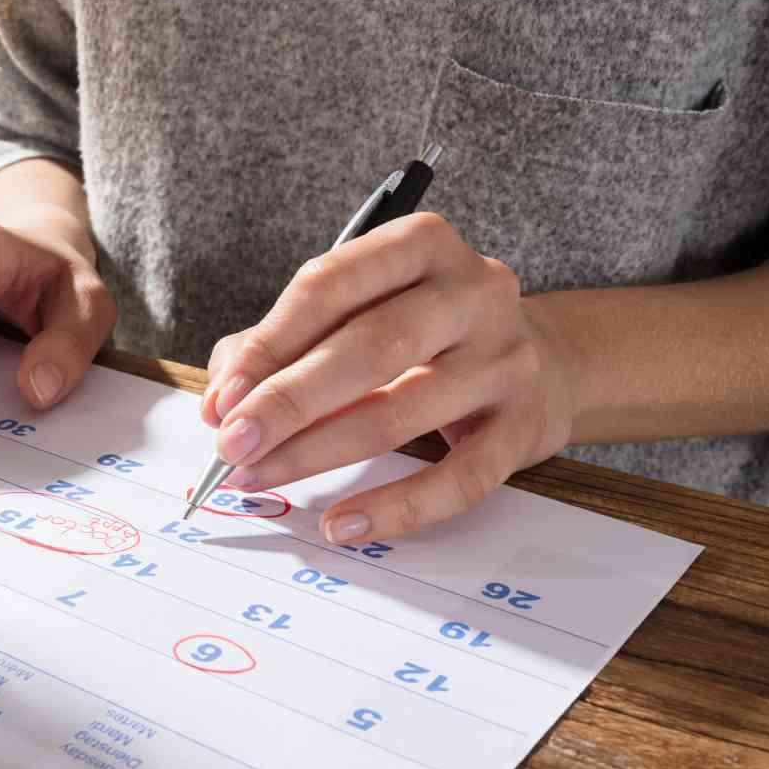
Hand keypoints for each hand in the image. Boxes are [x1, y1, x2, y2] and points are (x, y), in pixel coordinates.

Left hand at [199, 213, 575, 542]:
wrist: (546, 362)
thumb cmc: (425, 333)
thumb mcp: (360, 310)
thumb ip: (281, 345)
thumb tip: (222, 403)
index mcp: (422, 246)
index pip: (331, 285)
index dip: (269, 344)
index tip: (224, 396)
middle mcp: (473, 292)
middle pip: (368, 347)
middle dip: (287, 402)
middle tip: (231, 444)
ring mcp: (505, 360)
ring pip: (400, 412)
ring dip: (316, 453)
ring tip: (259, 477)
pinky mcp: (523, 427)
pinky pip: (456, 480)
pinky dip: (394, 507)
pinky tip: (341, 523)